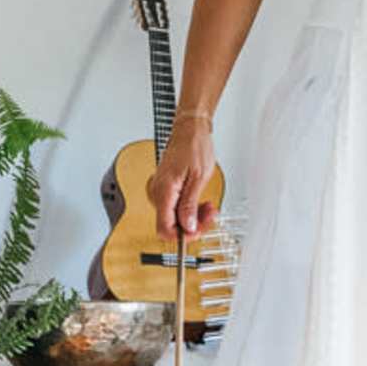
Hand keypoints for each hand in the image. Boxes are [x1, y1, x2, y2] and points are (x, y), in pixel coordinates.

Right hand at [153, 117, 218, 240]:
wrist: (190, 129)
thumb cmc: (195, 146)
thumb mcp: (199, 178)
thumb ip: (190, 205)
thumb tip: (187, 227)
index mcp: (164, 191)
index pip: (165, 229)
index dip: (182, 236)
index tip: (198, 230)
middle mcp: (157, 192)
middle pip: (170, 225)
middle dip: (192, 224)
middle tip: (209, 215)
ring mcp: (160, 190)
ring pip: (173, 217)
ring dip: (192, 217)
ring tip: (208, 208)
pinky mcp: (165, 188)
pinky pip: (174, 206)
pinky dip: (188, 208)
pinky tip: (200, 204)